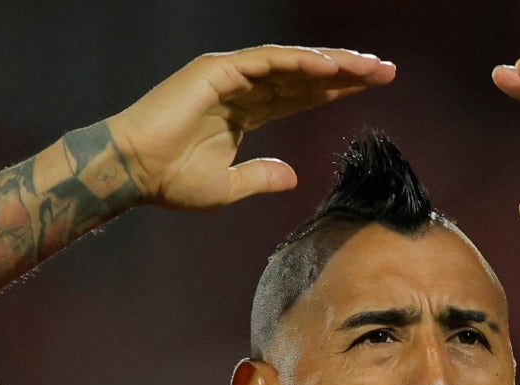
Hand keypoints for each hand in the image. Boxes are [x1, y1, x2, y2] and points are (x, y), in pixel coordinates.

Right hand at [108, 45, 394, 210]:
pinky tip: (330, 66)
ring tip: (368, 66)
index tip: (373, 87)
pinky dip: (299, 61)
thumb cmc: (171, 181)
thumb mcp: (229, 187)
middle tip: (386, 70)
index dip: (336, 90)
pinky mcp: (218, 71)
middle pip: (305, 75)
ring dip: (331, 62)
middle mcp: (242, 87)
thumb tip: (292, 176)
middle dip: (347, 71)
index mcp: (246, 111)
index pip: (302, 96)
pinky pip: (267, 62)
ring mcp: (230, 75)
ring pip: (292, 63)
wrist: (133, 172)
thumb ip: (262, 177)